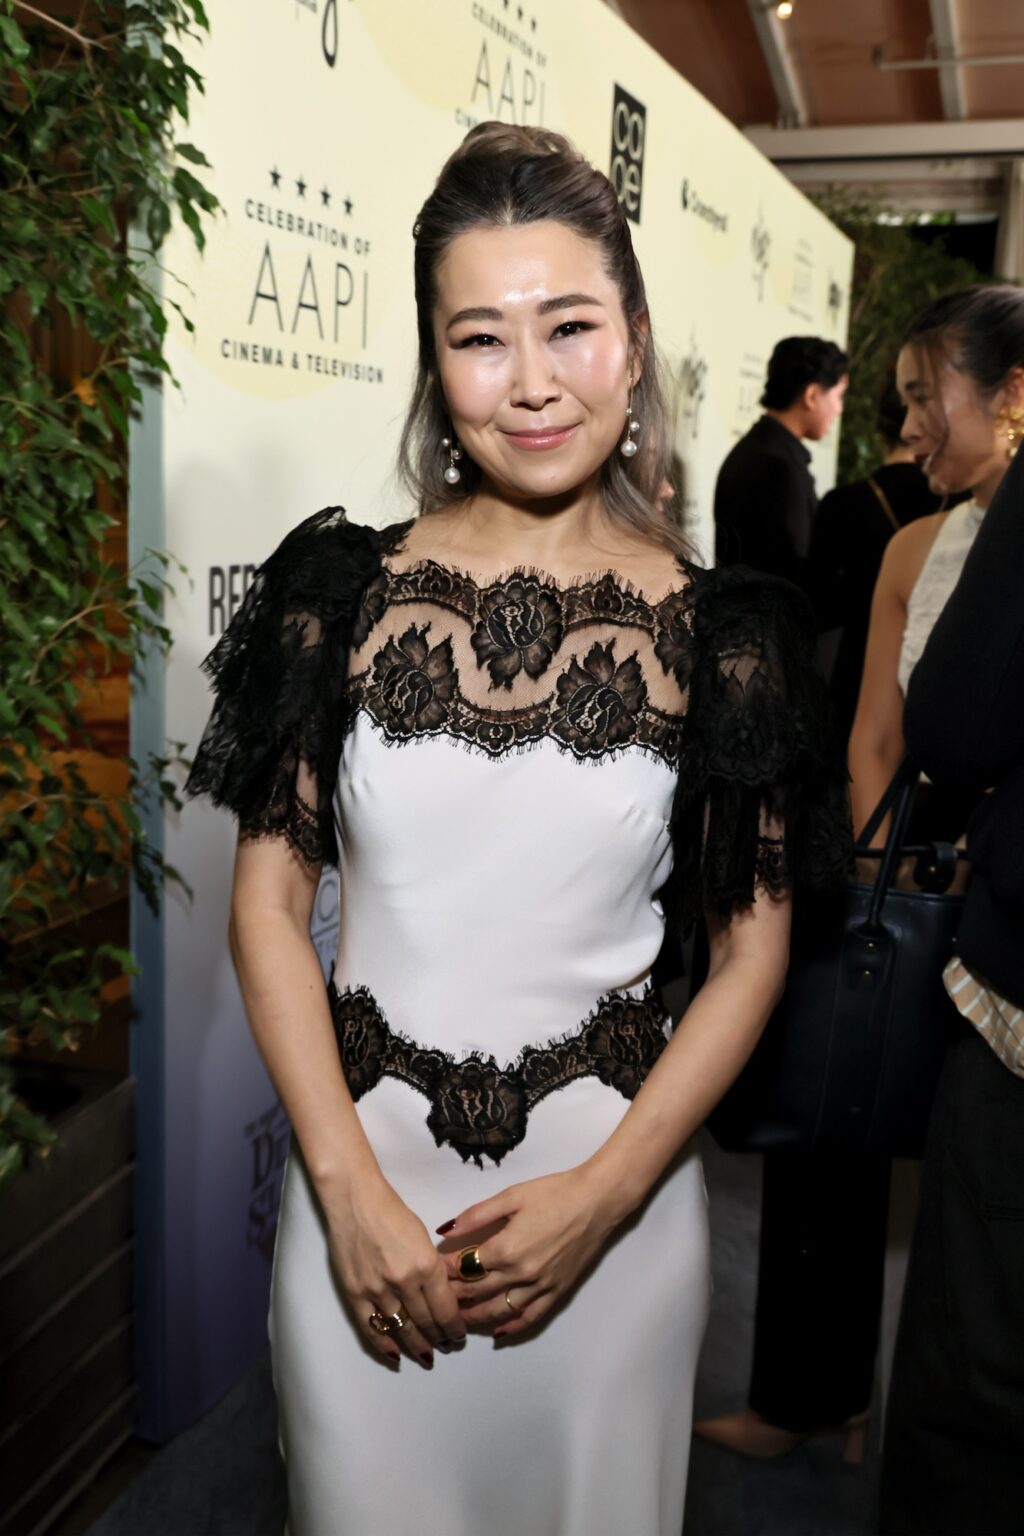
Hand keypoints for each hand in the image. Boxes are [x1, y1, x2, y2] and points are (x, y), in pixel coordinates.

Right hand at [321, 1173, 465, 1367]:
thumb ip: (432, 1269)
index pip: (446, 1310)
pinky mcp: (354, 1293)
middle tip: (446, 1347)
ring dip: (416, 1345)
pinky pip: (371, 1328)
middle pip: (426, 1323)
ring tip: (427, 1355)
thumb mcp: (424, 1238)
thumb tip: (442, 1296)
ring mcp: (377, 1290)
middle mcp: (404, 1282)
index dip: (454, 1327)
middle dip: (439, 1338)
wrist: (355, 1201)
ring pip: (401, 1330)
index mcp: (427, 1265)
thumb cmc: (393, 1212)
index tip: (459, 1335)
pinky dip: (385, 1345)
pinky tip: (396, 1355)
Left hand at [437, 1167, 619, 1338]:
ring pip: (500, 1311)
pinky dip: (512, 1328)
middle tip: (437, 1298)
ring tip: (458, 1319)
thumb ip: (477, 1215)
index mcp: (505, 1249)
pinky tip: (498, 1333)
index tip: (431, 1270)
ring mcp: (539, 1287)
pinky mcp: (557, 1292)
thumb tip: (445, 1231)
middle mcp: (520, 1274)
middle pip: (477, 1292)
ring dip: (476, 1318)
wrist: (596, 1201)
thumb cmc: (554, 1193)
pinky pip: (530, 1317)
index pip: (464, 1267)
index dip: (445, 1270)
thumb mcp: (511, 1196)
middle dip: (454, 1295)